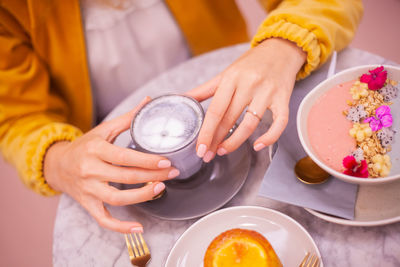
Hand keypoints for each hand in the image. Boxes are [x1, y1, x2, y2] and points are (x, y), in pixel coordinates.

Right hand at [44, 97, 179, 232]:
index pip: (125, 157)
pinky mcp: (88, 204)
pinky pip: (104, 219)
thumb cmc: (85, 146)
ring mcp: (89, 189)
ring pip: (117, 198)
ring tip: (160, 189)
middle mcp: (91, 170)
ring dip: (142, 196)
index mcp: (96, 150)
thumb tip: (148, 101)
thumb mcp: (103, 130)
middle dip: (152, 176)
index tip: (166, 161)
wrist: (57, 164)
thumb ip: (127, 118)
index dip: (147, 160)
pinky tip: (138, 228)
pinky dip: (120, 227)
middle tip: (173, 173)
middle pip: (126, 177)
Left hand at [186, 38, 305, 161]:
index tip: (200, 148)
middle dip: (216, 140)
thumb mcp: (226, 73)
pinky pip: (279, 122)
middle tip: (207, 155)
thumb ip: (204, 89)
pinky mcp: (284, 98)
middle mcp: (249, 84)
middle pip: (229, 119)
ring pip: (250, 124)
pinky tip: (257, 146)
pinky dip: (269, 137)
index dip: (206, 132)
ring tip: (223, 151)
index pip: (216, 110)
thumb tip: (182, 98)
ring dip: (235, 142)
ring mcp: (267, 92)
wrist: (281, 48)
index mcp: (231, 78)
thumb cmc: (251, 63)